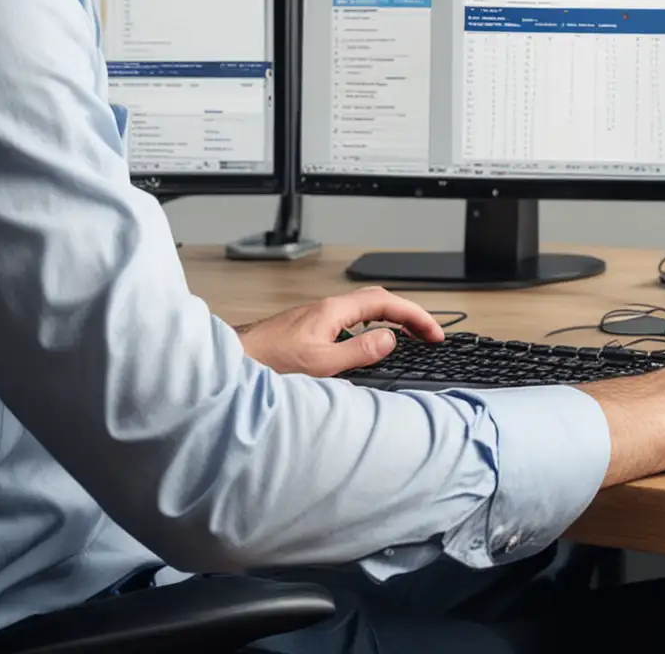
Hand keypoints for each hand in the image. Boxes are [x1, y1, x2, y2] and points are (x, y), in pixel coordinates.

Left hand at [235, 286, 443, 377]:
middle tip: (428, 334)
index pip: (386, 303)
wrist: (231, 362)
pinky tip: (368, 343)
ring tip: (408, 336)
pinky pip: (351, 320)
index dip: (414, 316)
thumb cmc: (266, 362)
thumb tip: (390, 339)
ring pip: (364, 309)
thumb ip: (358, 351)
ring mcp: (317, 317)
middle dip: (408, 314)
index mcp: (333, 311)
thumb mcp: (320, 364)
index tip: (433, 333)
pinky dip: (370, 327)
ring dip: (390, 319)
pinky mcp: (309, 329)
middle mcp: (326, 309)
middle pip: (378, 301)